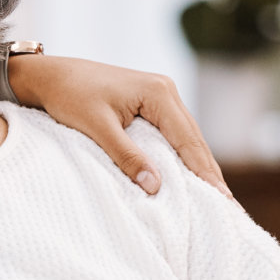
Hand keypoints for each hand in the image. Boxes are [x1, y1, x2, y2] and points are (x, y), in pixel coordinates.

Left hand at [5, 54, 230, 197]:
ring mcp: (160, 95)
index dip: (204, 171)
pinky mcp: (150, 103)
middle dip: (208, 171)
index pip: (188, 140)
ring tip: (214, 196)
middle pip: (194, 139)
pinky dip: (181, 155)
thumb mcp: (97, 128)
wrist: (51, 75)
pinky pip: (172, 134)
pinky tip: (188, 175)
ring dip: (198, 164)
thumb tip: (156, 187)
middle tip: (227, 204)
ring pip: (186, 137)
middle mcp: (166, 91)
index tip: (222, 198)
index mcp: (158, 92)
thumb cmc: (70, 96)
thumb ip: (127, 157)